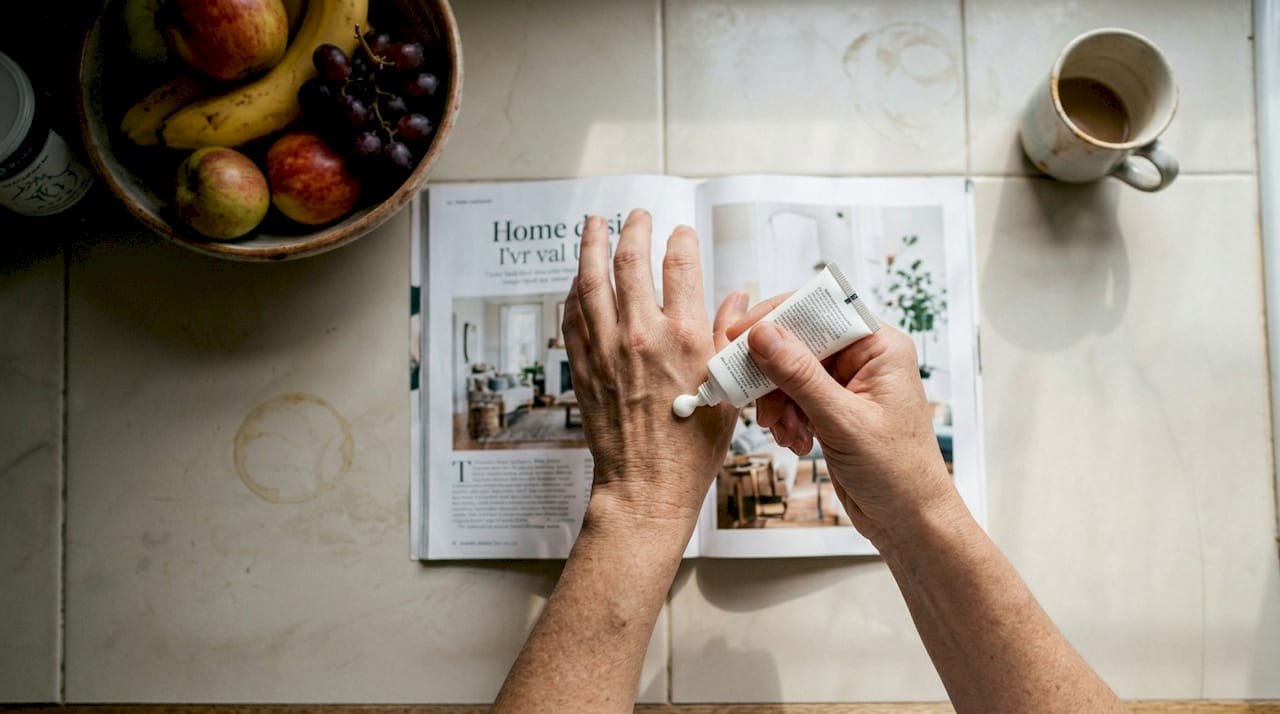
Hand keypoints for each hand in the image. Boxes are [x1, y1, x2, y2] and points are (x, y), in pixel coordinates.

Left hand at [562, 209, 747, 528]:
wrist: (647, 486)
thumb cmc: (692, 447)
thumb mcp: (729, 389)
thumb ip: (730, 337)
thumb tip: (737, 299)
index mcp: (685, 337)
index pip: (679, 265)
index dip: (679, 239)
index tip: (680, 232)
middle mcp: (642, 335)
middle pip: (630, 260)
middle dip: (633, 229)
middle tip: (636, 216)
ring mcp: (606, 350)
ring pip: (591, 279)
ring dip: (591, 245)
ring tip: (594, 224)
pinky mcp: (583, 367)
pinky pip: (572, 314)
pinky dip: (575, 289)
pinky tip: (578, 278)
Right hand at [726, 295, 958, 545]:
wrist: (908, 519)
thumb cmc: (898, 472)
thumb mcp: (843, 421)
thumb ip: (800, 376)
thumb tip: (763, 335)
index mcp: (880, 347)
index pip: (821, 310)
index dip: (777, 318)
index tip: (740, 335)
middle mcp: (864, 358)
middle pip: (799, 341)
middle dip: (773, 372)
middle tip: (750, 393)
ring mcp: (848, 383)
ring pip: (791, 372)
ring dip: (778, 401)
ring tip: (782, 430)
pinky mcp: (834, 407)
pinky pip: (795, 397)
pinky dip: (786, 417)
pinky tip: (796, 441)